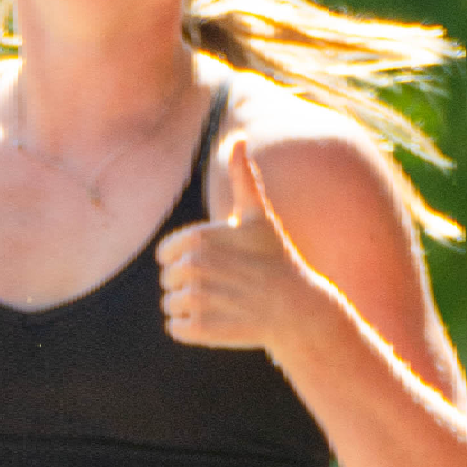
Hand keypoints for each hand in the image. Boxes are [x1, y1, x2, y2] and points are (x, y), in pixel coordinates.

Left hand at [157, 137, 317, 352]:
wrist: (300, 310)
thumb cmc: (277, 260)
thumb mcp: (259, 216)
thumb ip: (242, 177)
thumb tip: (238, 136)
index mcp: (197, 238)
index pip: (166, 255)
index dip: (191, 260)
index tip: (223, 264)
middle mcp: (193, 267)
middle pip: (169, 279)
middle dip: (194, 285)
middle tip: (231, 287)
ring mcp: (196, 299)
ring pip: (172, 304)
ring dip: (195, 308)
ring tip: (228, 305)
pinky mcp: (200, 328)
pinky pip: (177, 328)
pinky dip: (195, 330)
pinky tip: (225, 323)